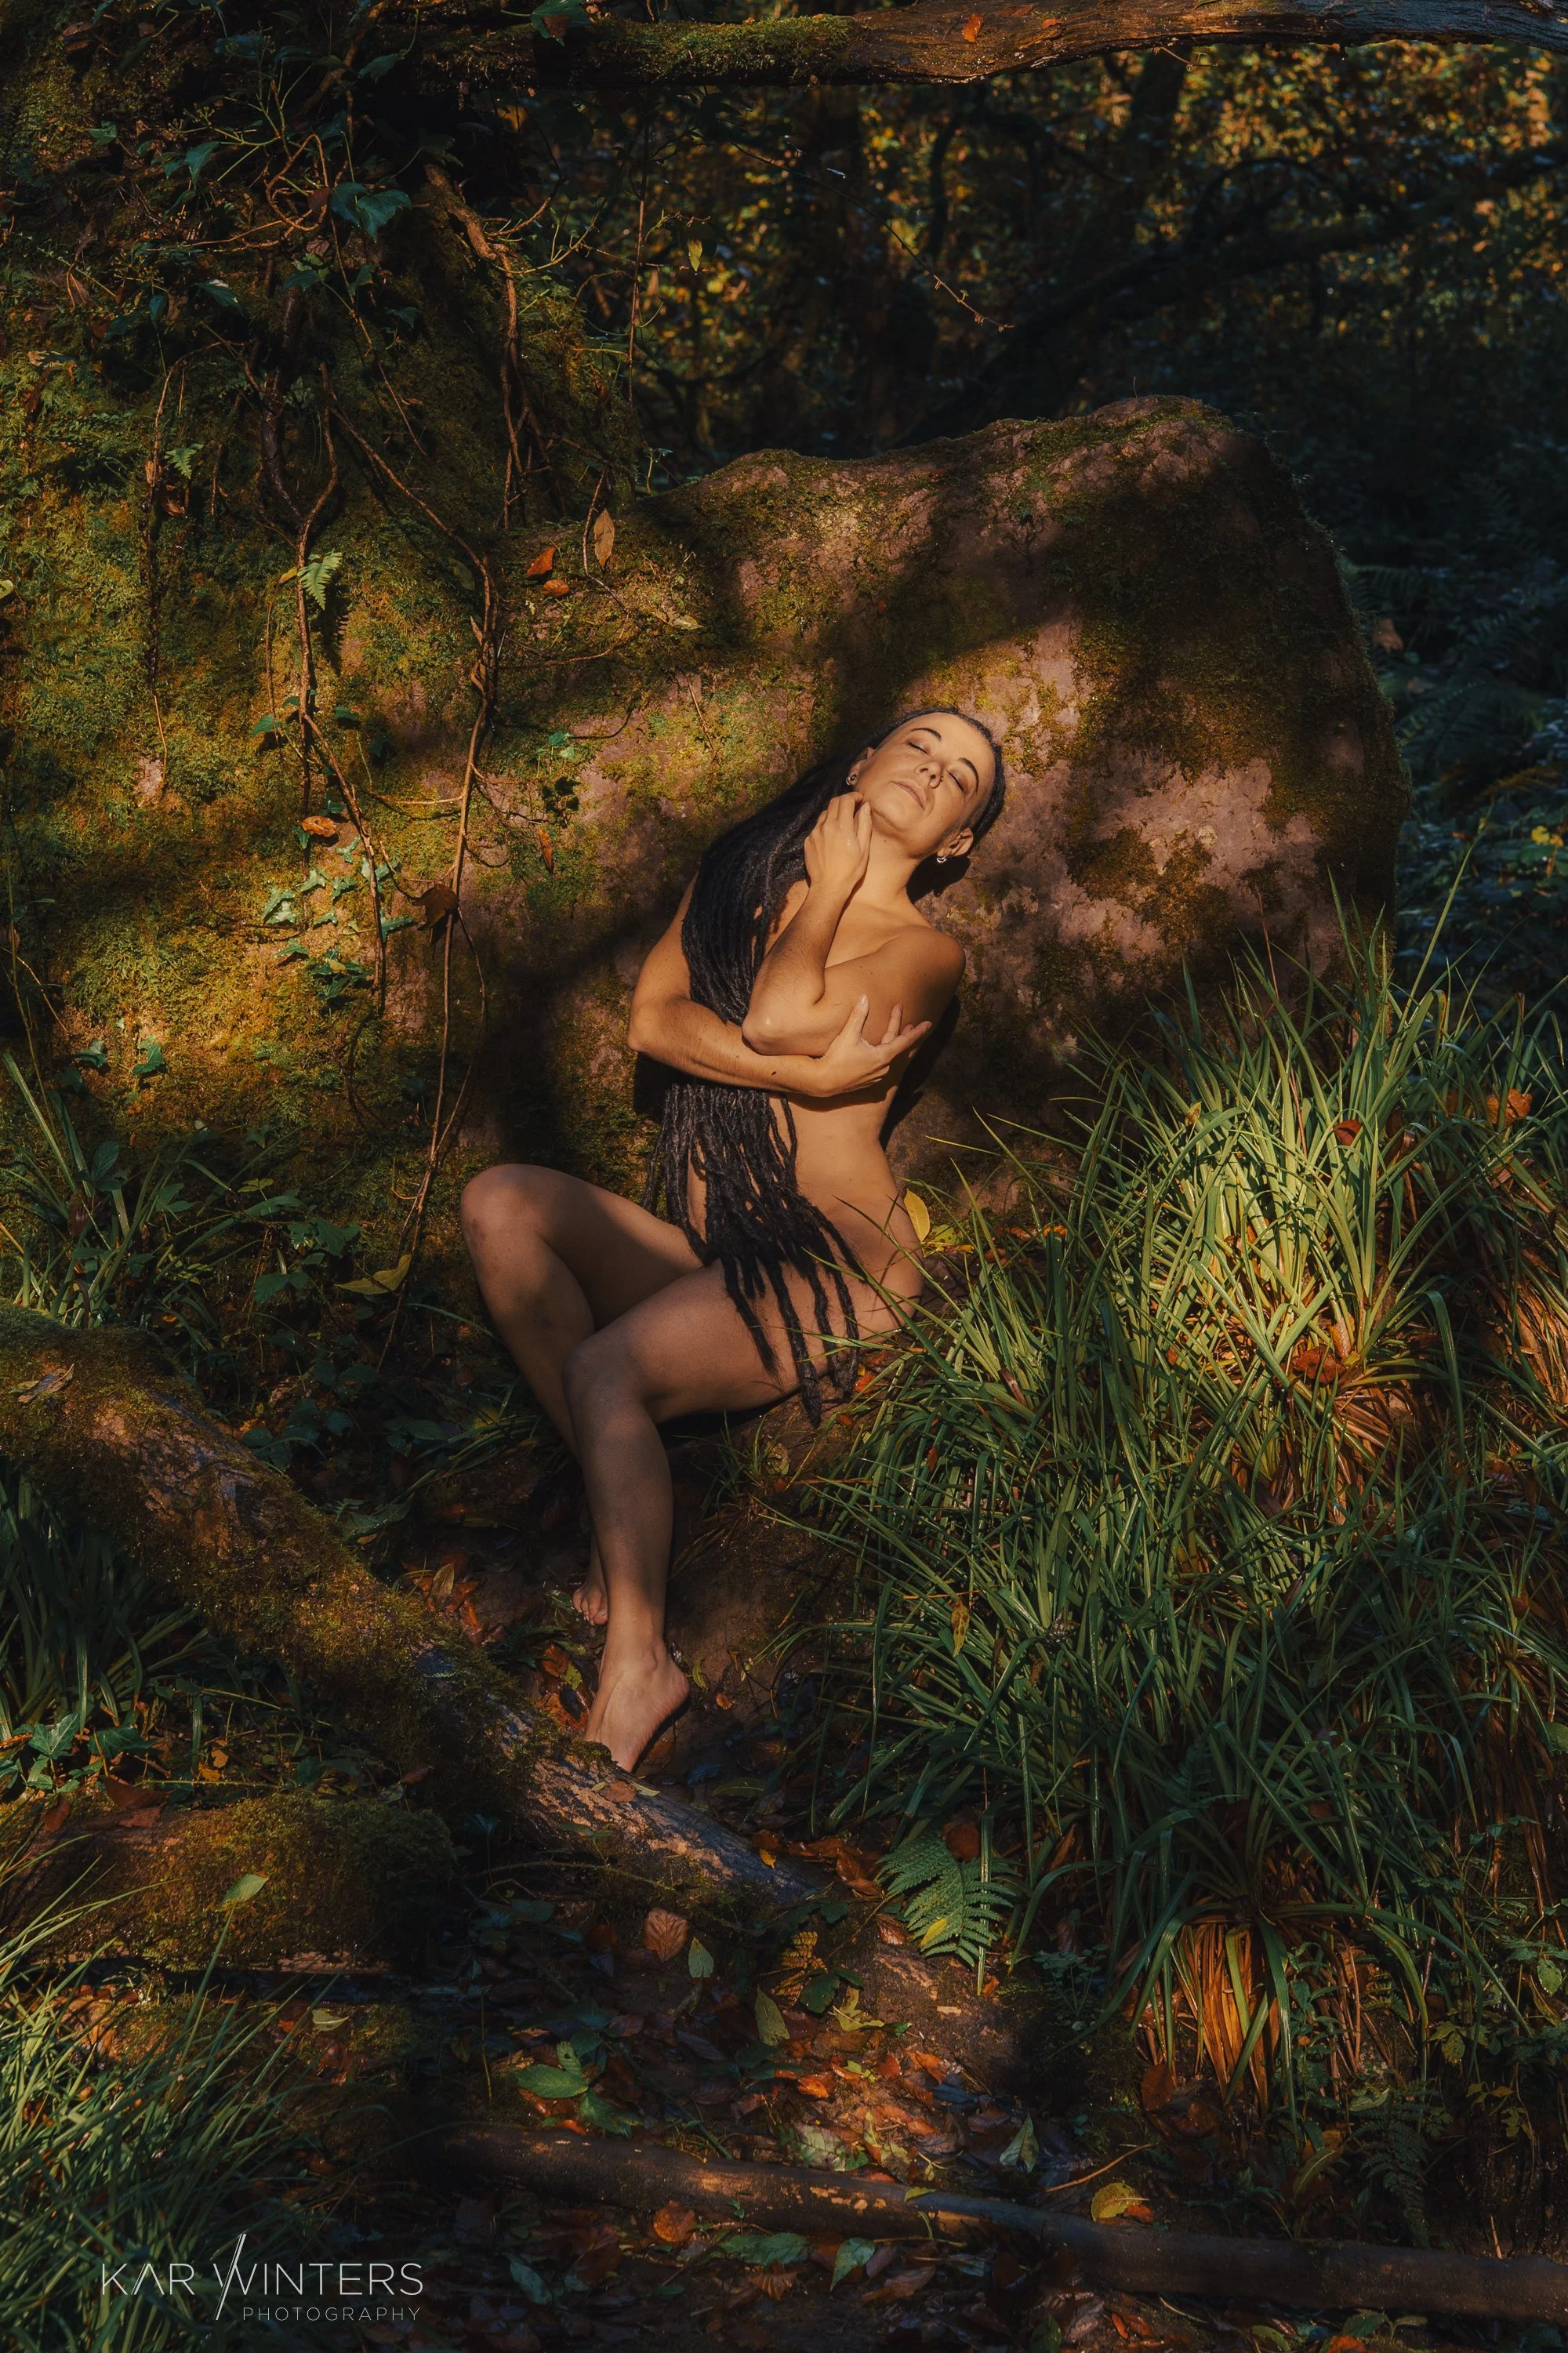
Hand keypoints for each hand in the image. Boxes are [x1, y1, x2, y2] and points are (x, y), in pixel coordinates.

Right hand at [800, 995, 930, 1097]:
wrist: (822, 1082)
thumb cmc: (836, 1059)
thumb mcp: (848, 1035)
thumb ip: (858, 1015)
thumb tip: (864, 997)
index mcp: (882, 1056)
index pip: (905, 1041)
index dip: (917, 1031)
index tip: (928, 1024)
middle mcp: (883, 1068)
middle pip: (895, 1044)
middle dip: (900, 1028)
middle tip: (907, 1017)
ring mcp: (876, 1075)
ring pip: (888, 1055)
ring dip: (891, 1042)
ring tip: (894, 1032)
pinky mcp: (868, 1080)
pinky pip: (880, 1064)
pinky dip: (883, 1053)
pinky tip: (879, 1050)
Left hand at [803, 793, 872, 900]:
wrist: (829, 887)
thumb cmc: (850, 870)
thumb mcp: (864, 848)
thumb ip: (864, 824)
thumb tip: (865, 806)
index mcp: (842, 826)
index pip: (846, 800)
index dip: (854, 796)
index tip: (859, 799)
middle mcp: (826, 826)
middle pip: (834, 802)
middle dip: (844, 801)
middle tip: (852, 806)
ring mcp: (815, 833)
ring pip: (824, 814)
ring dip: (834, 813)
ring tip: (842, 822)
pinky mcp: (808, 841)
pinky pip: (817, 827)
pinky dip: (825, 826)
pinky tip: (831, 836)